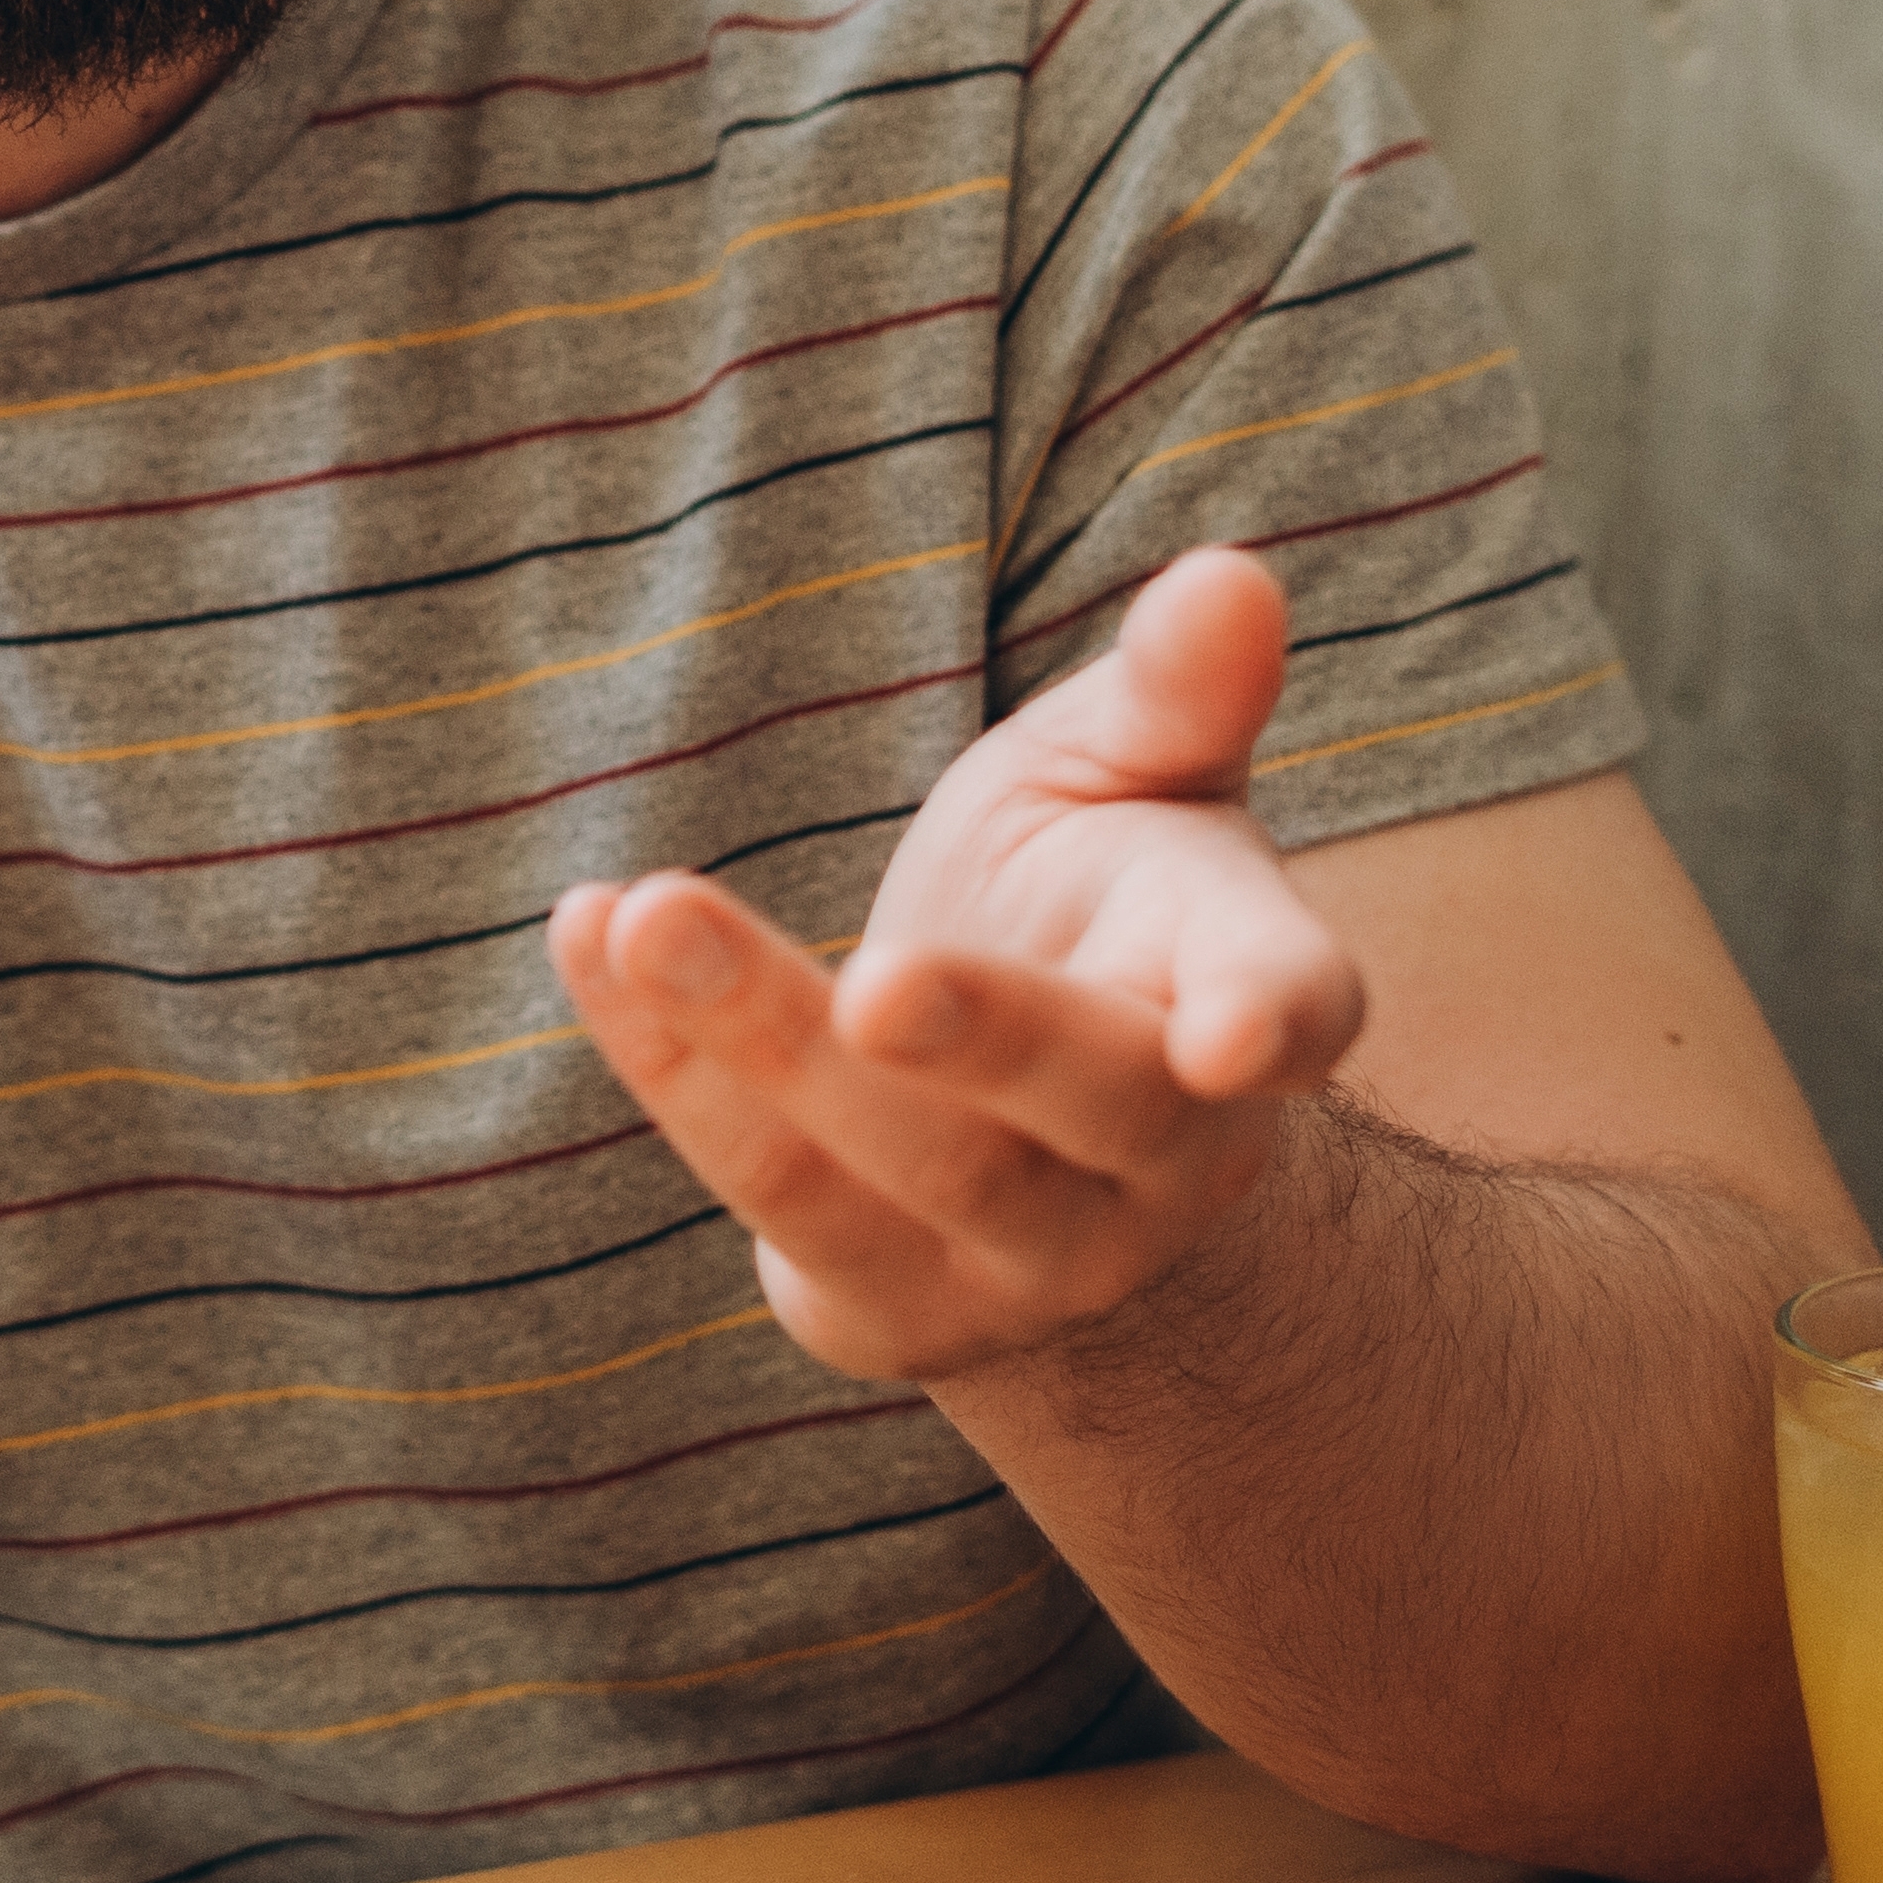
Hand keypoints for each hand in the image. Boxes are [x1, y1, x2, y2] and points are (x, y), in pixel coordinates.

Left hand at [550, 546, 1359, 1388]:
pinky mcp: (890, 1308)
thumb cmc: (1095, 912)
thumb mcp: (1132, 787)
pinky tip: (588, 938)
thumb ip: (1174, 695)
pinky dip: (671, 1067)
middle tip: (871, 982)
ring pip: (902, 1164)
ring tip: (646, 916)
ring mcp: (1034, 1258)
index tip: (1239, 1039)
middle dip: (979, 1036)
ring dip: (761, 1041)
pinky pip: (772, 1192)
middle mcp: (1164, 1161)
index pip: (1294, 1009)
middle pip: (1084, 1103)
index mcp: (1245, 1001)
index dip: (1274, 1019)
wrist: (1026, 1138)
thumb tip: (1228, 574)